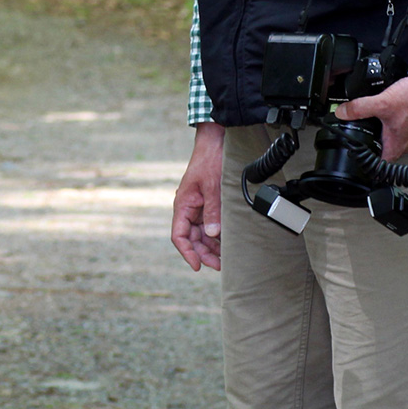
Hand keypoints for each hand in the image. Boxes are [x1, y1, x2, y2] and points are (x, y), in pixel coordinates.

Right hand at [171, 122, 224, 271]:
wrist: (216, 142)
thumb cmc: (210, 160)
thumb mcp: (212, 186)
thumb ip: (212, 211)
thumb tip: (212, 234)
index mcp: (183, 204)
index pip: (179, 235)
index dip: (187, 253)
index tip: (197, 266)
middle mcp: (189, 208)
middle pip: (192, 238)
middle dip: (204, 253)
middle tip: (220, 265)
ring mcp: (199, 207)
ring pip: (202, 234)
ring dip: (212, 246)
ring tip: (226, 257)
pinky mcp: (209, 204)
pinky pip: (211, 225)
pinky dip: (218, 235)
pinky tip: (228, 242)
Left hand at [337, 77, 407, 162]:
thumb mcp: (381, 103)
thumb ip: (359, 109)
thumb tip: (342, 112)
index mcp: (397, 145)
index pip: (379, 165)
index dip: (365, 163)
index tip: (355, 156)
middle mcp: (405, 143)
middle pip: (383, 150)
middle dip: (371, 144)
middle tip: (358, 135)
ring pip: (391, 138)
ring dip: (381, 132)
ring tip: (369, 122)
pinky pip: (399, 127)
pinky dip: (390, 121)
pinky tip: (386, 111)